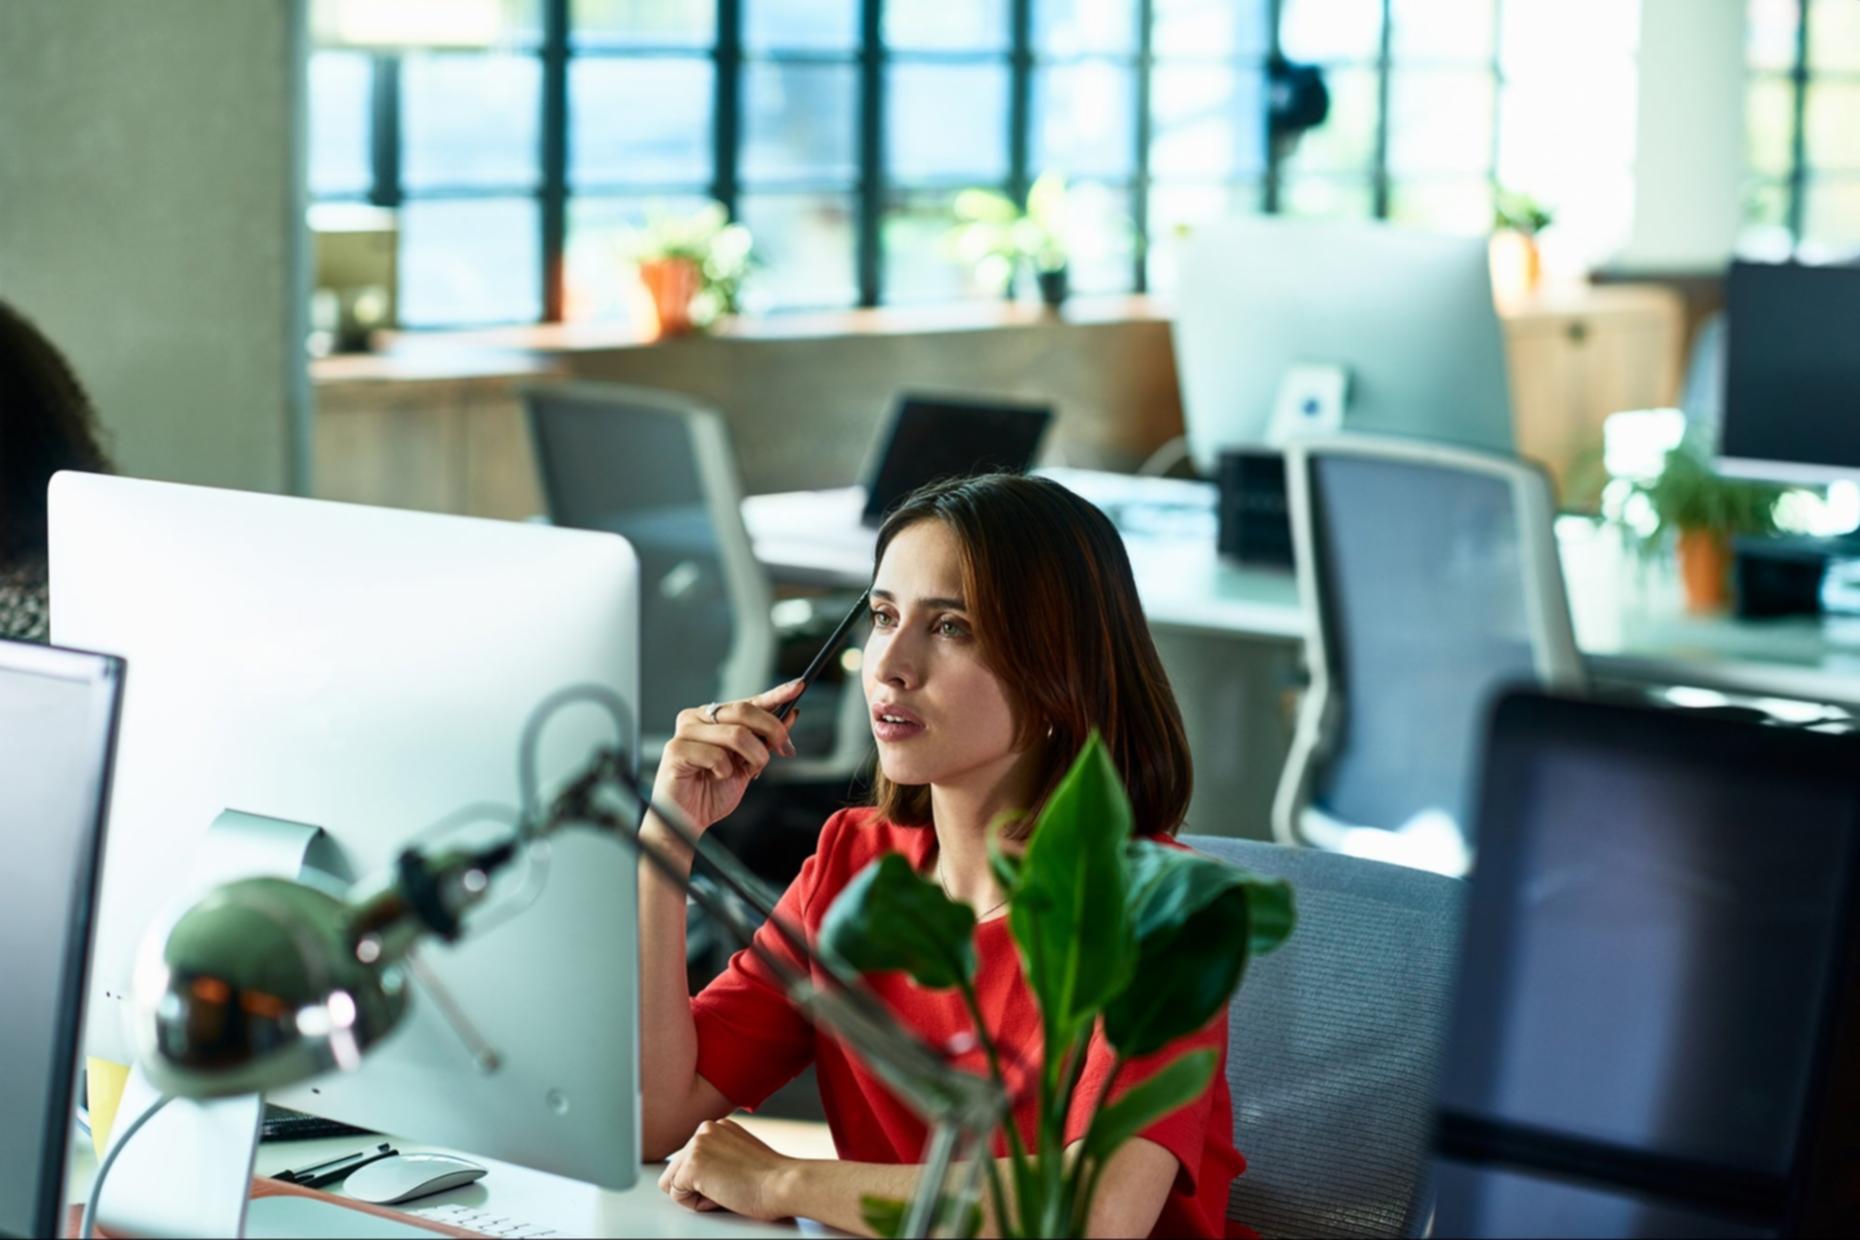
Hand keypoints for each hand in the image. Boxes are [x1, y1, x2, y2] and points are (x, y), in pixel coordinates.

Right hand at [648, 681, 803, 838]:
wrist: (688, 820)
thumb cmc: (712, 791)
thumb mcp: (749, 763)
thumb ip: (765, 739)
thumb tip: (790, 715)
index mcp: (713, 717)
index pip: (748, 701)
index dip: (774, 694)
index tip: (798, 686)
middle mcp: (697, 718)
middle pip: (744, 711)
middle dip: (772, 730)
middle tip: (784, 748)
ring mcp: (684, 732)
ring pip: (736, 734)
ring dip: (752, 757)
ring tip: (745, 771)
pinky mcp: (676, 750)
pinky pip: (716, 755)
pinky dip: (725, 771)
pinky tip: (715, 777)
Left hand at [657, 1117, 799, 1219]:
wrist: (784, 1184)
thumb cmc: (771, 1179)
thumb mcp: (740, 1155)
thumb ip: (719, 1155)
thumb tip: (703, 1171)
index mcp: (718, 1126)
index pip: (692, 1160)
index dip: (710, 1179)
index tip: (735, 1177)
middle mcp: (705, 1129)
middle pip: (678, 1170)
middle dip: (699, 1186)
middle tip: (732, 1184)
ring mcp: (697, 1144)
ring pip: (674, 1183)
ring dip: (698, 1194)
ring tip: (728, 1188)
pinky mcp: (692, 1164)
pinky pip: (677, 1195)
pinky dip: (697, 1204)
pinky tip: (723, 1193)